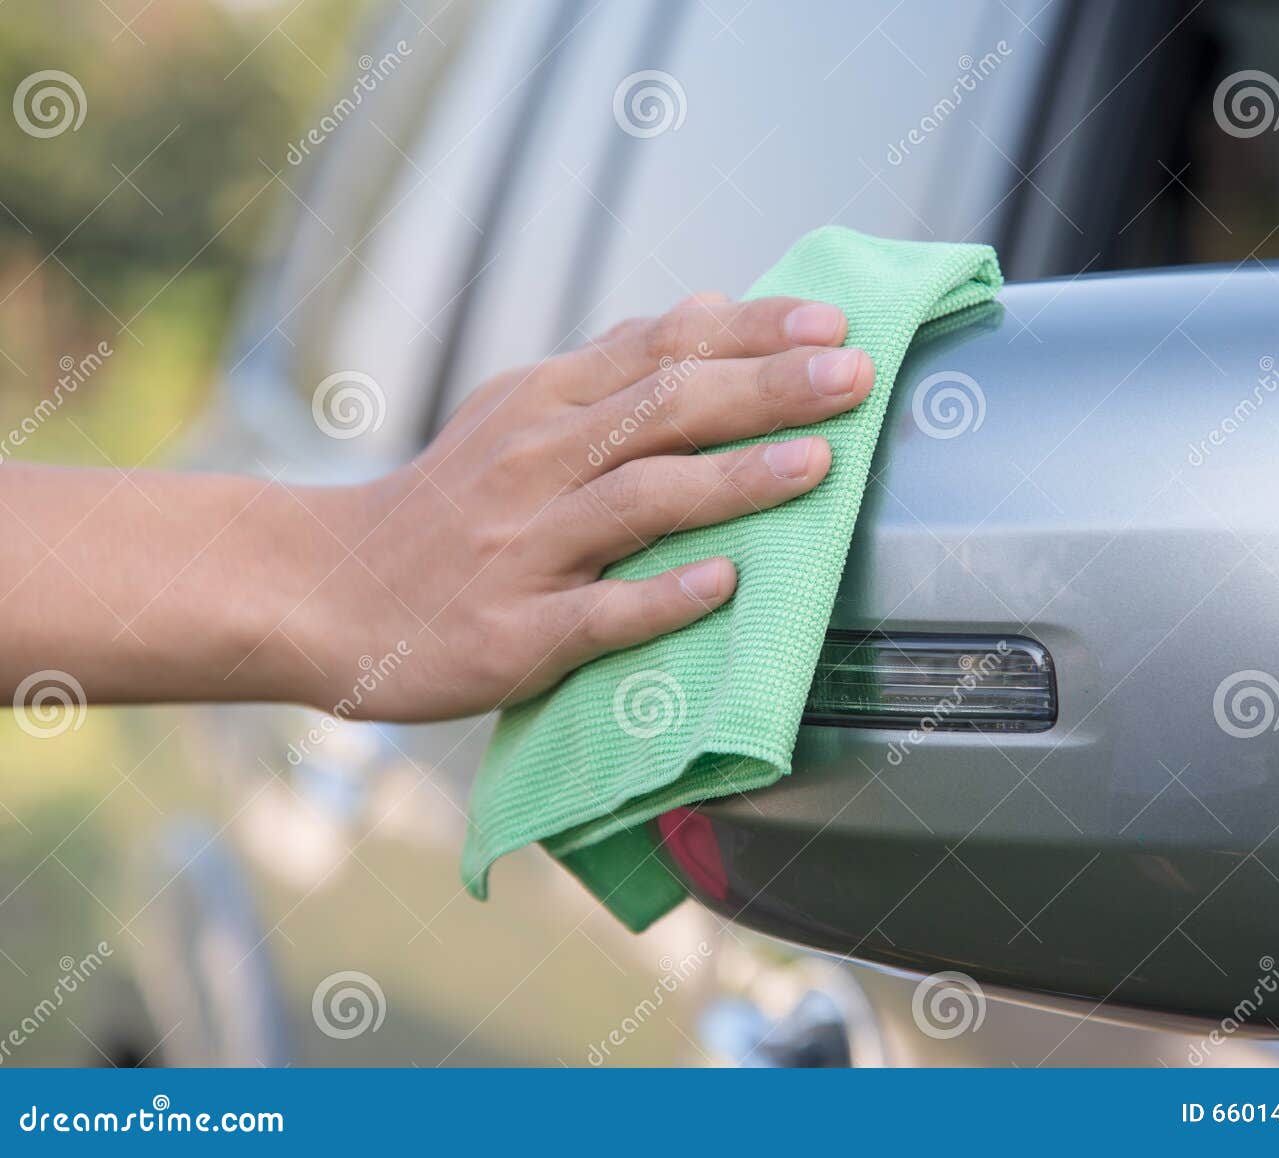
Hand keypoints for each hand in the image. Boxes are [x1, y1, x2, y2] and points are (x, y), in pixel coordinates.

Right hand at [304, 293, 873, 720]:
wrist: (323, 589)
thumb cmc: (443, 506)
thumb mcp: (515, 414)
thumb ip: (613, 369)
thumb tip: (713, 307)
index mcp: (544, 402)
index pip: (664, 346)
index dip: (753, 332)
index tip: (832, 321)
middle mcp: (536, 461)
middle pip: (664, 408)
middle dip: (767, 388)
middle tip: (852, 374)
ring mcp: (524, 548)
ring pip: (639, 500)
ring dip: (732, 481)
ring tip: (815, 465)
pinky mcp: (511, 631)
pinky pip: (597, 612)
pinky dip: (660, 596)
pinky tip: (722, 585)